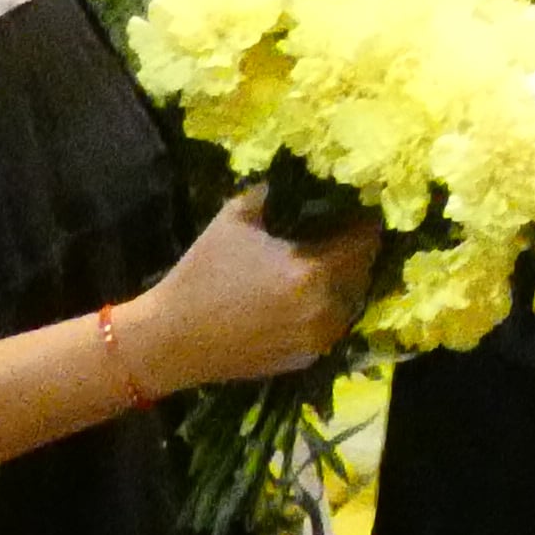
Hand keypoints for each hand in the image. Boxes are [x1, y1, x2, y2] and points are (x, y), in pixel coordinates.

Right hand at [124, 199, 377, 390]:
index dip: (364, 221)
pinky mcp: (304, 360)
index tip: (357, 209)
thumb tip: (302, 174)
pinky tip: (307, 296)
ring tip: (326, 263)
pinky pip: (332, 327)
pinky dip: (328, 309)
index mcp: (312, 271)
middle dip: (356, 251)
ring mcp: (316, 340)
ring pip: (351, 302)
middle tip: (342, 234)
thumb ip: (274, 191)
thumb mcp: (235, 217)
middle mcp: (324, 309)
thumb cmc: (201, 274)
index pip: (365, 240)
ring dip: (346, 281)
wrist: (169, 340)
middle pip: (363, 271)